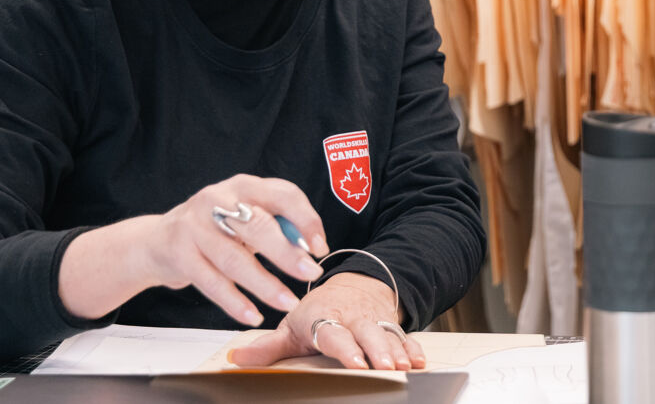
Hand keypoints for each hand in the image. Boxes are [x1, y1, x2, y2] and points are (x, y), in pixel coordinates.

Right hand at [142, 175, 329, 325]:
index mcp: (244, 185)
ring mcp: (195, 227)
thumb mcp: (245, 215)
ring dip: (265, 284)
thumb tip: (309, 248)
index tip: (321, 247)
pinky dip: (235, 302)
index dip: (306, 220)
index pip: (283, 195)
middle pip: (259, 226)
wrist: (157, 240)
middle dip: (288, 252)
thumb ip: (276, 224)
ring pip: (235, 259)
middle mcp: (217, 200)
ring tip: (288, 302)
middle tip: (312, 272)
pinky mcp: (180, 255)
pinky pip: (212, 283)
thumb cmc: (216, 228)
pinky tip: (254, 315)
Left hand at [229, 273, 425, 370]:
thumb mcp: (291, 325)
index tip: (353, 361)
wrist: (352, 286)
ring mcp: (374, 321)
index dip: (345, 347)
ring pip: (388, 336)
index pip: (334, 333)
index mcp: (324, 317)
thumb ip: (267, 347)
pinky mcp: (390, 325)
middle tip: (386, 368)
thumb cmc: (318, 312)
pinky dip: (413, 347)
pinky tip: (419, 361)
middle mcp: (352, 318)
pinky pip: (404, 335)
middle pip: (367, 335)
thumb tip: (235, 360)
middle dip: (378, 351)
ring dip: (397, 351)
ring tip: (405, 367)